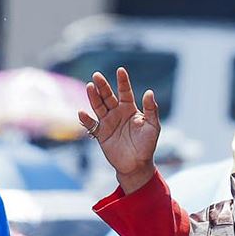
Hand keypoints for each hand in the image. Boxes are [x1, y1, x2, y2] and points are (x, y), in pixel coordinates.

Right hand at [80, 68, 160, 194]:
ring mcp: (108, 123)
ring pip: (98, 107)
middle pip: (108, 97)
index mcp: (130, 109)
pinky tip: (82, 112)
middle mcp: (117, 113)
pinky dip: (86, 119)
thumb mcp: (152, 126)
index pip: (125, 92)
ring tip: (89, 87)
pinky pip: (91, 125)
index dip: (122, 81)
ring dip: (93, 97)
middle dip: (102, 86)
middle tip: (96, 75)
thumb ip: (151, 109)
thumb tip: (149, 92)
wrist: (137, 165)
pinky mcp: (101, 134)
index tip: (120, 70)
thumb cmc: (147, 145)